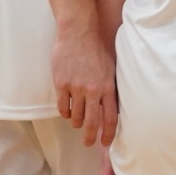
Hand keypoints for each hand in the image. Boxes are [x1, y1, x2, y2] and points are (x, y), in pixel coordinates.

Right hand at [53, 28, 119, 146]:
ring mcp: (76, 88)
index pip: (110, 118)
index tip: (105, 142)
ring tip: (78, 121)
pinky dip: (65, 113)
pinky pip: (63, 108)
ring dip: (77, 122)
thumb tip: (114, 108)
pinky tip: (68, 111)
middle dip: (90, 137)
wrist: (79, 32)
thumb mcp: (111, 68)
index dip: (108, 134)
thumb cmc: (97, 48)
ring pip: (76, 117)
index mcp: (108, 87)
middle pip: (92, 123)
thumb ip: (111, 87)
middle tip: (89, 142)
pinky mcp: (61, 84)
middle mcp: (93, 90)